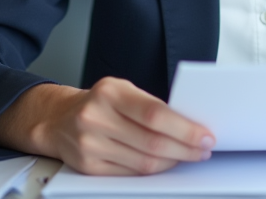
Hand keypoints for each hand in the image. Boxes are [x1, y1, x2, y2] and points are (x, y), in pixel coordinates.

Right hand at [0, 79, 214, 175]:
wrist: (59, 120)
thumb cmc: (100, 102)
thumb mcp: (122, 90)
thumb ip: (150, 105)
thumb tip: (189, 124)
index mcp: (110, 92)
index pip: (155, 115)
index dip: (184, 128)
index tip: (206, 135)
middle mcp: (96, 118)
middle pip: (152, 142)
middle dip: (185, 148)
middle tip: (204, 149)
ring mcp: (90, 144)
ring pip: (143, 163)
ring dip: (173, 162)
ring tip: (190, 156)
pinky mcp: (89, 167)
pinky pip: (130, 174)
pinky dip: (153, 171)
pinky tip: (166, 163)